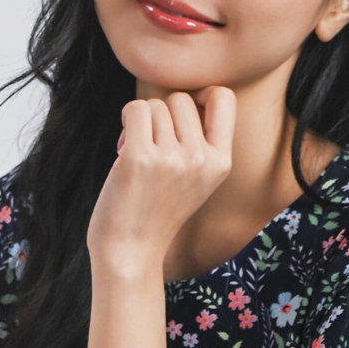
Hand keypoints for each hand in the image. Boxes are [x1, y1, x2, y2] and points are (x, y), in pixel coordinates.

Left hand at [87, 87, 235, 276]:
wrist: (131, 252)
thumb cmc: (156, 212)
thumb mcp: (196, 180)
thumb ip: (199, 143)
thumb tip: (183, 97)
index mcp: (220, 163)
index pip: (224, 98)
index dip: (201, 95)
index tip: (182, 113)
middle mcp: (201, 159)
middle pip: (180, 99)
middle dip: (161, 114)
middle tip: (152, 143)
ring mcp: (172, 158)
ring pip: (154, 105)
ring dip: (140, 121)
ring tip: (137, 152)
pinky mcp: (140, 157)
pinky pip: (134, 109)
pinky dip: (126, 119)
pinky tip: (124, 145)